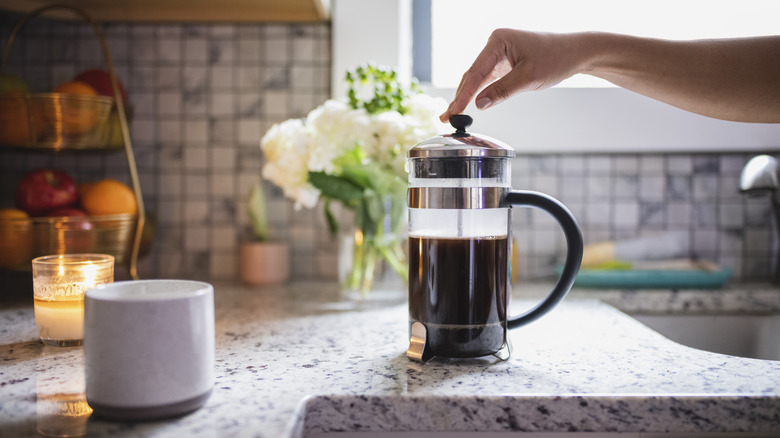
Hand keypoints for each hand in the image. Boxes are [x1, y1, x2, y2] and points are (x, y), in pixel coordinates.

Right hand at [440, 29, 583, 121]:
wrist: (575, 53)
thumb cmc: (556, 58)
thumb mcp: (529, 78)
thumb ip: (502, 91)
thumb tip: (479, 104)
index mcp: (498, 41)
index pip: (475, 72)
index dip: (463, 94)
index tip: (454, 111)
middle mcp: (495, 44)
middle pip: (472, 74)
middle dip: (460, 97)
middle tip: (446, 118)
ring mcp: (499, 53)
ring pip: (477, 78)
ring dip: (466, 96)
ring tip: (452, 115)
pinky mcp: (504, 61)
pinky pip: (487, 79)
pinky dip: (478, 92)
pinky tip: (467, 105)